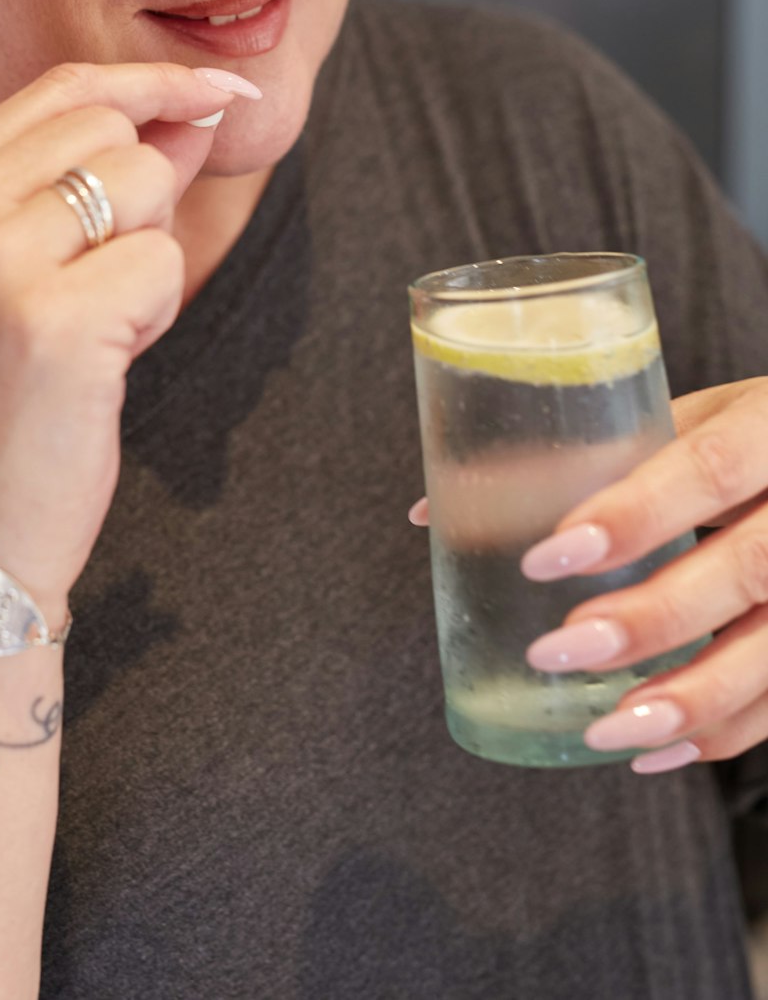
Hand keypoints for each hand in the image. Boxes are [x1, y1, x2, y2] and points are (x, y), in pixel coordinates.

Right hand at [0, 62, 259, 618]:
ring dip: (150, 259)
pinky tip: (107, 361)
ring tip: (99, 328)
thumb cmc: (1, 401)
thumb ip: (90, 182)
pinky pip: (162, 263)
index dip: (156, 82)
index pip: (65, 87)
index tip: (221, 93)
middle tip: (108, 285)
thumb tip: (191, 112)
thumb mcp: (13, 271)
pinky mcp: (53, 320)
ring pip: (146, 184)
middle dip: (148, 197)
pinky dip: (156, 313)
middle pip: (115, 128)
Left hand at [413, 378, 767, 771]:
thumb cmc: (751, 435)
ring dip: (689, 699)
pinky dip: (721, 733)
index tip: (551, 556)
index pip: (708, 469)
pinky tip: (652, 750)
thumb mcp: (691, 418)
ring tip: (606, 728)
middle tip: (559, 650)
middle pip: (746, 570)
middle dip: (652, 618)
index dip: (635, 514)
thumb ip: (585, 457)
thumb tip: (433, 511)